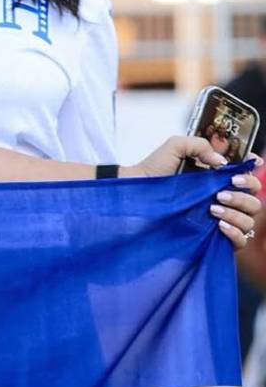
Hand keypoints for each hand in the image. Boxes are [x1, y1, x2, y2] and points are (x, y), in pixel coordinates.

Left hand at [128, 138, 258, 248]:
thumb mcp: (175, 147)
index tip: (242, 171)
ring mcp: (219, 222)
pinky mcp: (212, 240)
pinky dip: (235, 232)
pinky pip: (240, 241)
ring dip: (237, 212)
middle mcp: (223, 201)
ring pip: (249, 220)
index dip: (254, 173)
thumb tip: (222, 163)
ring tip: (212, 208)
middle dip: (243, 194)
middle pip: (254, 201)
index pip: (248, 178)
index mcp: (218, 181)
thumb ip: (200, 145)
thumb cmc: (152, 172)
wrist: (133, 197)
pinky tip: (218, 224)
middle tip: (220, 193)